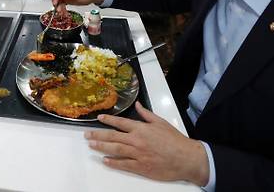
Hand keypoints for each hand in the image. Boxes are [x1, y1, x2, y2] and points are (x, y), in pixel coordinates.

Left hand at [85, 102, 209, 185]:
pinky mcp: (141, 167)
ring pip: (115, 150)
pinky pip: (124, 164)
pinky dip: (113, 162)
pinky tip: (105, 161)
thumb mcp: (161, 122)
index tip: (99, 119)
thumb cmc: (175, 140)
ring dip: (101, 147)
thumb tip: (137, 104)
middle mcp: (136, 140)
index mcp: (141, 128)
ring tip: (91, 145)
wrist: (186, 158)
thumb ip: (146, 114)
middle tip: (87, 135)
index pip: (120, 123)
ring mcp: (138, 154)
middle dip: (98, 135)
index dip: (108, 120)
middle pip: (113, 137)